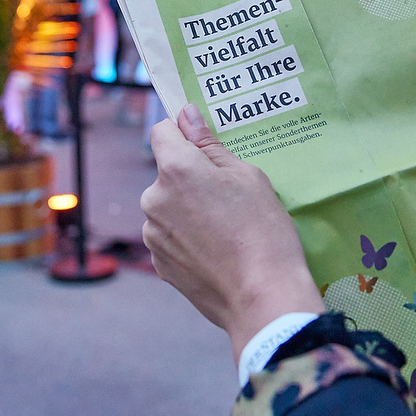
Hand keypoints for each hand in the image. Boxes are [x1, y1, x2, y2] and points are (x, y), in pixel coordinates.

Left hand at [142, 105, 322, 364]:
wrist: (262, 298)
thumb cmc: (263, 231)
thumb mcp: (248, 177)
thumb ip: (210, 145)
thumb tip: (186, 117)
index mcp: (176, 169)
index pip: (162, 131)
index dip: (182, 132)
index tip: (203, 143)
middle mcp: (153, 199)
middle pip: (167, 173)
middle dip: (190, 178)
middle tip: (229, 198)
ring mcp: (152, 233)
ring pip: (168, 206)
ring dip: (187, 209)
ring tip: (225, 229)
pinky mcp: (158, 263)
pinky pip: (170, 236)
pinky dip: (187, 238)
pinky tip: (216, 250)